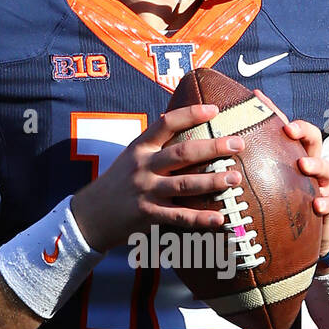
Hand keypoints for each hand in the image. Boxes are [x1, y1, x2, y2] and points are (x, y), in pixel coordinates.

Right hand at [71, 103, 245, 251]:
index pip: (167, 123)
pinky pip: (179, 217)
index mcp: (140, 147)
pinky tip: (220, 218)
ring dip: (213, 181)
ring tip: (235, 178)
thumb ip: (156, 146)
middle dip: (213, 147)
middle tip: (238, 144)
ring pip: (185, 184)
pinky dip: (200, 218)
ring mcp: (146, 191)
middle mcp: (143, 166)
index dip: (191, 114)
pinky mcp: (148, 216)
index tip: (215, 110)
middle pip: (182, 153)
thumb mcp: (131, 157)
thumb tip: (190, 131)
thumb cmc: (118, 184)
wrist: (91, 215)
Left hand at [253, 90, 328, 257]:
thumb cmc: (276, 205)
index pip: (286, 129)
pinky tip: (317, 204)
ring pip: (328, 168)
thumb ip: (242, 169)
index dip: (274, 110)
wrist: (300, 237)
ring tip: (304, 166)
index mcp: (290, 157)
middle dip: (303, 131)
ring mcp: (322, 185)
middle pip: (313, 140)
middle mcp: (308, 166)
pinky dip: (328, 201)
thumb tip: (209, 152)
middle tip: (289, 130)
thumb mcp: (259, 186)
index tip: (259, 98)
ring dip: (317, 164)